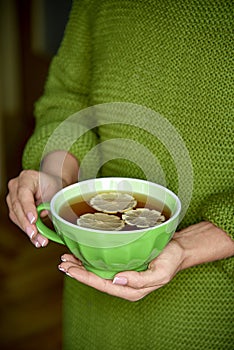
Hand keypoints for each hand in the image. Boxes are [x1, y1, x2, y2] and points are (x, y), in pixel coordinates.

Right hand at [6, 170, 63, 247]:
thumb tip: (43, 219)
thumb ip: (48, 203)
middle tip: (35, 234)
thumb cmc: (54, 186)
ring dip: (28, 230)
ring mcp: (12, 197)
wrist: (52, 185)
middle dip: (27, 224)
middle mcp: (16, 186)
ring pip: (16, 216)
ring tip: (39, 240)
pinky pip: (18, 221)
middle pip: (17, 207)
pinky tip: (35, 239)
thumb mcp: (55, 191)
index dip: (28, 208)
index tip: (34, 220)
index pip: (23, 194)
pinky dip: (28, 230)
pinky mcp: (14, 208)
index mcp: (27, 178)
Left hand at [58, 222, 233, 300]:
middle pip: (96, 279)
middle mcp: (124, 283)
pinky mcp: (123, 263)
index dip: (84, 277)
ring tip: (66, 258)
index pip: (102, 284)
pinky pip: (103, 262)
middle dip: (77, 271)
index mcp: (131, 289)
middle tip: (62, 262)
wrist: (179, 249)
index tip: (70, 270)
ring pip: (97, 271)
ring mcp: (123, 273)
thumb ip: (139, 280)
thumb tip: (117, 280)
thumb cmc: (171, 260)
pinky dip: (91, 258)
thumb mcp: (160, 273)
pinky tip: (82, 253)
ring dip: (81, 265)